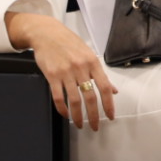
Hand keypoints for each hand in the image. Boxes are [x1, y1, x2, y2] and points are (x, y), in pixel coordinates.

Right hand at [7, 13, 117, 130]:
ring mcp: (66, 72)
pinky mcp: (52, 75)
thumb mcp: (88, 54)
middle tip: (94, 126)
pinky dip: (63, 108)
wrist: (46, 33)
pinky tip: (66, 114)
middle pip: (91, 97)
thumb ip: (100, 74)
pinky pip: (58, 97)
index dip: (109, 104)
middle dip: (94, 116)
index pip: (105, 87)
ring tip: (79, 124)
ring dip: (78, 116)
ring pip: (75, 100)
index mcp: (93, 62)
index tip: (110, 116)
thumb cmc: (69, 43)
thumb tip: (113, 90)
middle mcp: (81, 68)